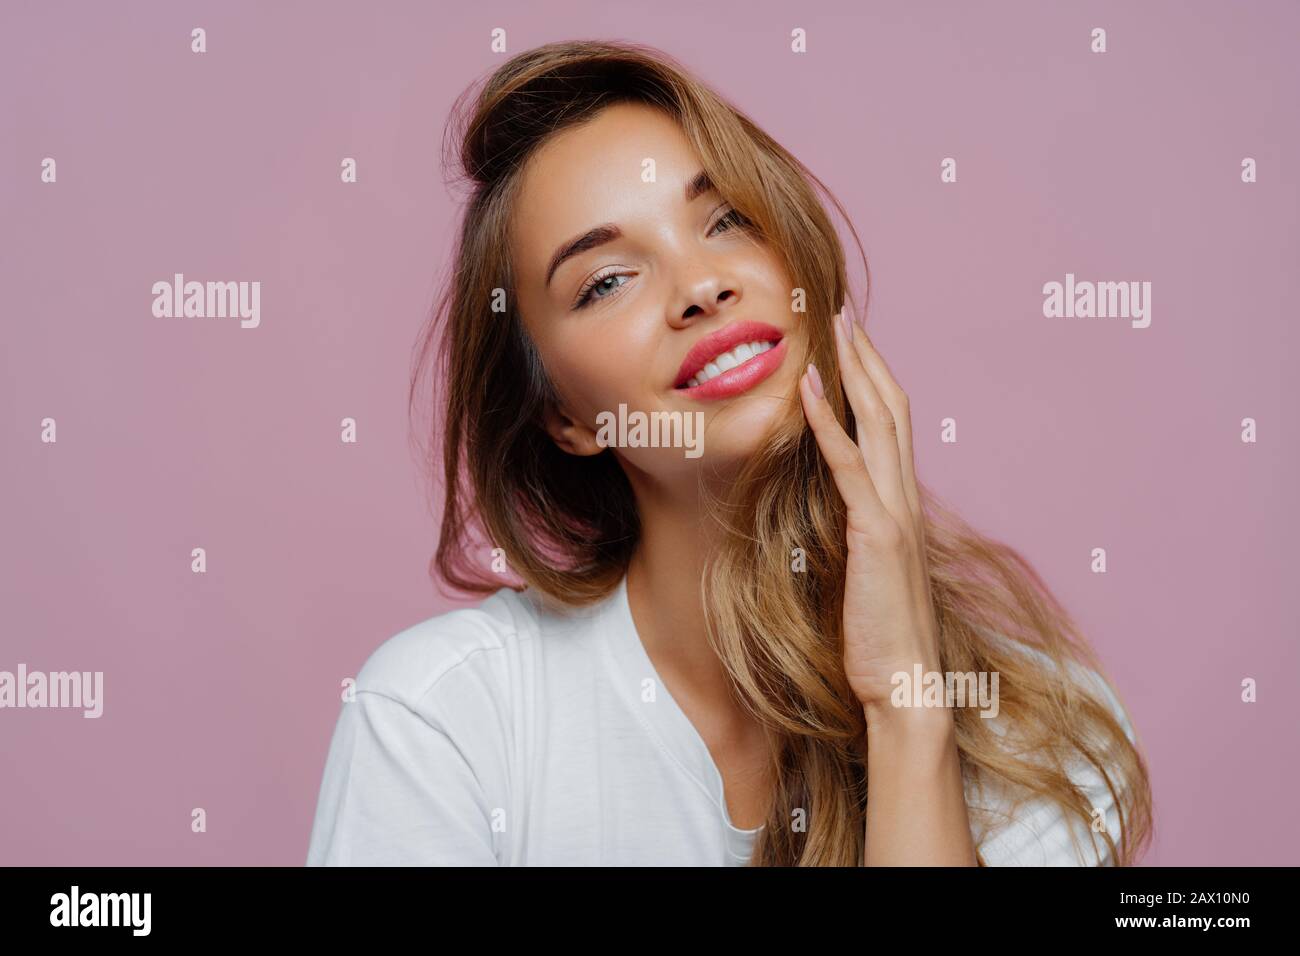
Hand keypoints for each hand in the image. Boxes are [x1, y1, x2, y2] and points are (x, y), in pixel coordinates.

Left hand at [797, 308, 942, 718]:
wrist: (905, 686)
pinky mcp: (876, 534)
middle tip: (846, 316)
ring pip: (880, 425)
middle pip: (893, 412)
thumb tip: (832, 517)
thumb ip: (854, 537)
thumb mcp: (863, 575)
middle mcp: (904, 501)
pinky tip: (809, 388)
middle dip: (868, 360)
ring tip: (835, 330)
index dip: (874, 385)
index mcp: (900, 509)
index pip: (892, 431)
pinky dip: (829, 421)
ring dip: (855, 373)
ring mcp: (894, 514)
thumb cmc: (880, 638)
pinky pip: (850, 464)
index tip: (852, 348)